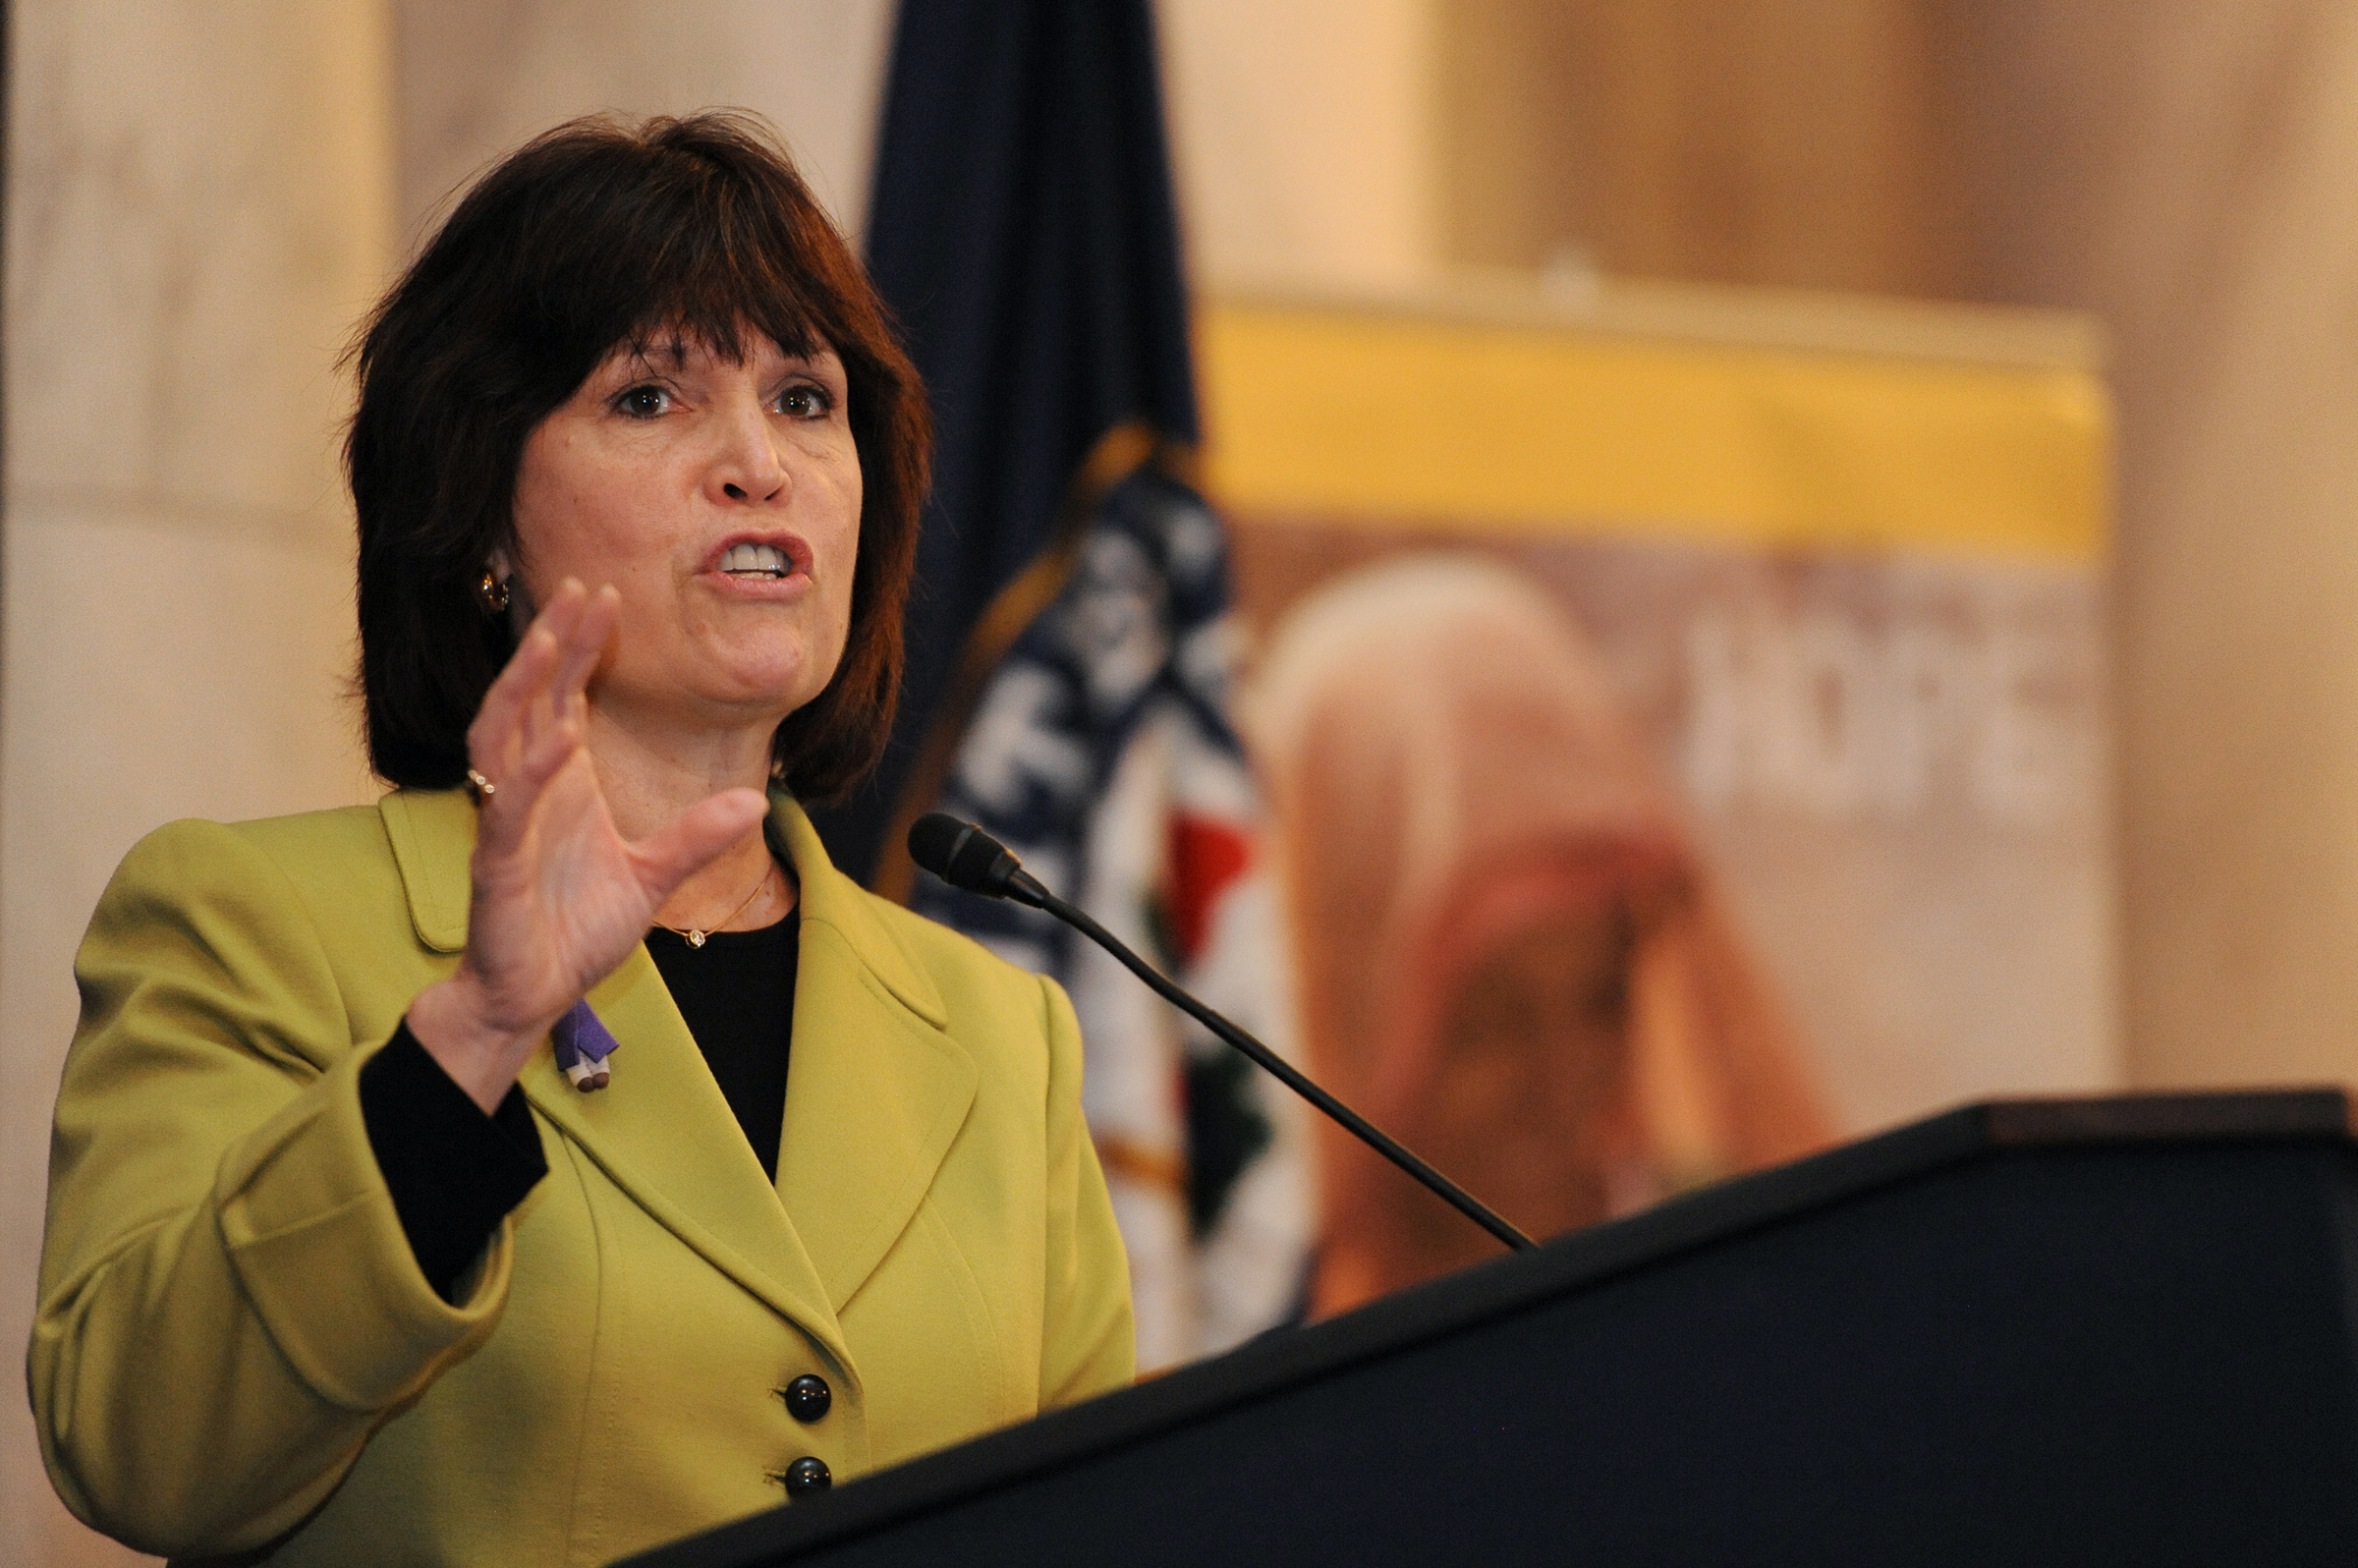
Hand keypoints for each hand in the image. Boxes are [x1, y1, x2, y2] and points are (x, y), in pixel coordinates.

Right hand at [405, 579, 768, 1111]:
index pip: (564, 698)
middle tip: (582, 587)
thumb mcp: (654, 879)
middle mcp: (529, 793)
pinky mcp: (495, 866)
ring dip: (524, 687)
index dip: (580, 648)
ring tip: (552, 638)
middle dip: (551, 643)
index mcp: (562, 786)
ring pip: (501, 738)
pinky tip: (559, 736)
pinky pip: (508, 808)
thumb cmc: (574, 931)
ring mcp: (508, 824)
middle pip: (530, 699)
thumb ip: (698, 837)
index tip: (607, 597)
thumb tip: (756, 802)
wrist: (533, 996)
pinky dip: (532, 771)